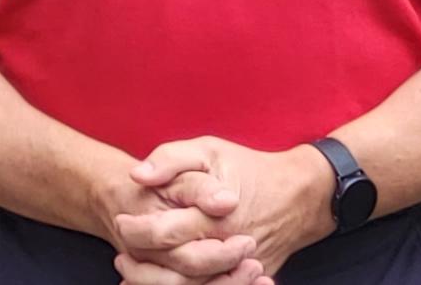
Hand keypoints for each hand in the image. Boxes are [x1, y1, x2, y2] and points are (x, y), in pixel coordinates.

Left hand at [120, 137, 337, 278]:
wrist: (301, 197)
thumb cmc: (250, 169)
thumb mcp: (210, 150)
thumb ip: (171, 158)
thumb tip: (138, 175)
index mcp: (214, 214)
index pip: (164, 232)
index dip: (135, 230)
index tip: (119, 222)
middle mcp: (225, 246)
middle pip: (173, 268)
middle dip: (139, 264)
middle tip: (120, 253)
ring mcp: (237, 268)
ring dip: (154, 283)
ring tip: (131, 271)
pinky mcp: (246, 280)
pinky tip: (159, 282)